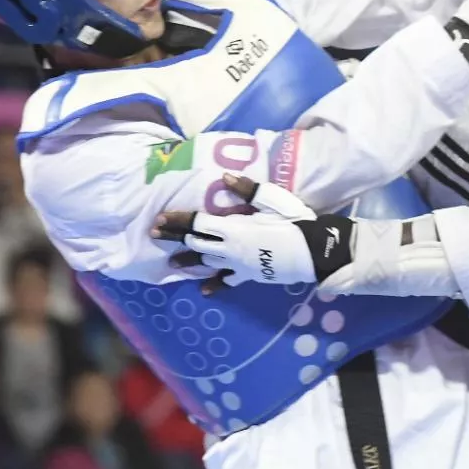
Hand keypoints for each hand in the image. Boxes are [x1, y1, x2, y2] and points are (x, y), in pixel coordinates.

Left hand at [152, 175, 320, 293]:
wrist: (313, 253)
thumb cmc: (294, 223)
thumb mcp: (273, 201)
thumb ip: (248, 190)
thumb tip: (225, 178)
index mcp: (233, 228)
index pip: (198, 222)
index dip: (177, 220)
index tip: (159, 218)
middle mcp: (229, 248)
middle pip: (196, 242)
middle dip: (174, 237)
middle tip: (155, 234)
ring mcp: (237, 265)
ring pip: (207, 262)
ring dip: (189, 260)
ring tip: (172, 261)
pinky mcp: (248, 276)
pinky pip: (227, 282)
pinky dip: (215, 284)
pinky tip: (203, 290)